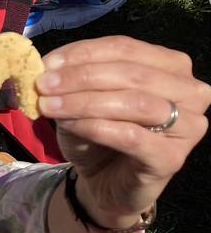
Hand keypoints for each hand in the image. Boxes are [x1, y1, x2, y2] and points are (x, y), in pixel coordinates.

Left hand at [36, 36, 210, 227]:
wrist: (105, 185)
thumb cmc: (98, 138)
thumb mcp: (82, 101)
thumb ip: (74, 80)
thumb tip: (47, 66)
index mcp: (171, 66)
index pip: (126, 48)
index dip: (83, 53)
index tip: (46, 63)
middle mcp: (189, 91)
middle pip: (132, 73)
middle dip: (81, 77)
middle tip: (43, 84)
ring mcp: (187, 126)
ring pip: (134, 103)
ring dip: (85, 102)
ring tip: (49, 106)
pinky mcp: (171, 158)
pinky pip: (131, 137)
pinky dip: (95, 128)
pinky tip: (68, 125)